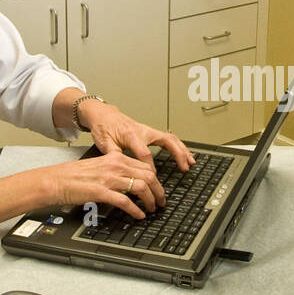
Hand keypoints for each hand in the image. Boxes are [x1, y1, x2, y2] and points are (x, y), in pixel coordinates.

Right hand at [45, 150, 165, 218]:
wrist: (56, 180)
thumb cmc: (74, 175)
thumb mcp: (99, 165)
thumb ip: (115, 169)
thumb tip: (130, 180)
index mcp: (116, 158)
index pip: (145, 167)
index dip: (156, 180)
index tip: (159, 190)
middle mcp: (115, 166)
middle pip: (149, 176)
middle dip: (159, 191)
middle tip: (161, 201)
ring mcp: (109, 178)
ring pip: (141, 187)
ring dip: (151, 200)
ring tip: (152, 209)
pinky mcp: (102, 192)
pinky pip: (126, 201)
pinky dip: (136, 210)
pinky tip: (139, 215)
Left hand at [80, 100, 194, 171]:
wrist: (102, 115)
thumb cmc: (103, 127)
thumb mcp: (104, 143)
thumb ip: (114, 157)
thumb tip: (121, 170)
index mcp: (132, 135)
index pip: (145, 154)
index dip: (150, 168)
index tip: (152, 179)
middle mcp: (143, 131)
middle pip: (167, 141)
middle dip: (178, 154)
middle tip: (185, 167)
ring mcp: (148, 131)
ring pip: (171, 138)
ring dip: (182, 149)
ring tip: (191, 161)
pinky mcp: (150, 132)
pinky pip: (168, 138)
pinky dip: (178, 146)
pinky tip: (185, 154)